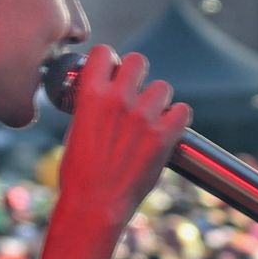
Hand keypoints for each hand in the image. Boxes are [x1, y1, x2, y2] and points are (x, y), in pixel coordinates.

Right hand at [49, 46, 186, 243]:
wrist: (93, 206)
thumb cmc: (79, 174)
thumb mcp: (75, 130)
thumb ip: (92, 106)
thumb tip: (104, 95)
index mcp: (90, 96)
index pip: (104, 52)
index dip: (110, 61)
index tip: (112, 74)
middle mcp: (118, 100)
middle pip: (138, 61)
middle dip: (138, 75)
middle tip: (135, 94)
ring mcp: (143, 117)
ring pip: (162, 87)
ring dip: (158, 101)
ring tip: (150, 120)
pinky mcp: (164, 136)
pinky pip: (182, 110)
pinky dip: (177, 119)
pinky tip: (166, 130)